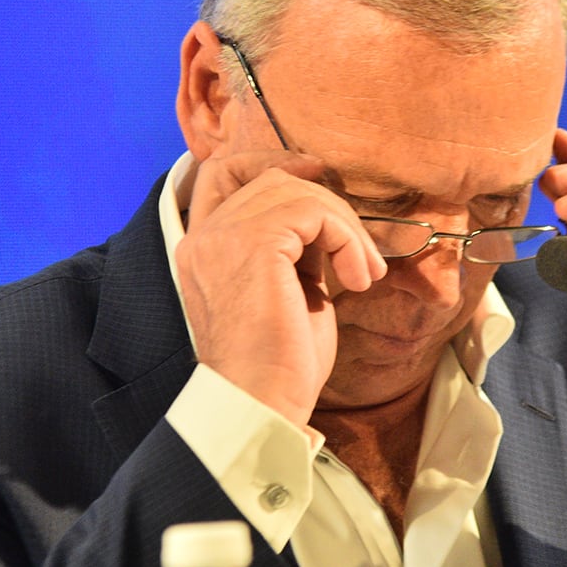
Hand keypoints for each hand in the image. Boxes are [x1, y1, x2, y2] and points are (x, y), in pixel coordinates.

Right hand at [175, 150, 387, 426]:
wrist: (264, 404)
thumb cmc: (279, 363)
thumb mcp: (285, 290)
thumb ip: (293, 250)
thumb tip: (327, 220)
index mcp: (203, 247)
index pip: (226, 173)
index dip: (276, 163)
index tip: (320, 174)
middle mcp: (204, 236)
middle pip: (274, 181)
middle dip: (329, 208)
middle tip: (361, 257)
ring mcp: (223, 236)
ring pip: (298, 192)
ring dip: (345, 227)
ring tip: (363, 273)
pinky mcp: (254, 244)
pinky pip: (313, 212)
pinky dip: (346, 239)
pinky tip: (355, 280)